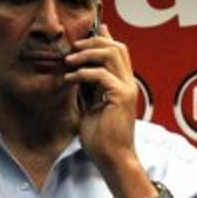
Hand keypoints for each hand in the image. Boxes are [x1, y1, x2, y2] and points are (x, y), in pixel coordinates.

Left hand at [63, 23, 138, 172]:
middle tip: (72, 49)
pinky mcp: (121, 97)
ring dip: (86, 54)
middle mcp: (128, 83)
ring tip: (68, 61)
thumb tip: (78, 71)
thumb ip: (89, 87)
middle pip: (116, 47)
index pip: (118, 52)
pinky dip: (83, 73)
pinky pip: (102, 75)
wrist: (111, 158)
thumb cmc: (101, 137)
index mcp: (123, 84)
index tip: (80, 39)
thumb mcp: (91, 106)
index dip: (102, 39)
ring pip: (111, 54)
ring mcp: (127, 89)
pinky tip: (69, 79)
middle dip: (92, 43)